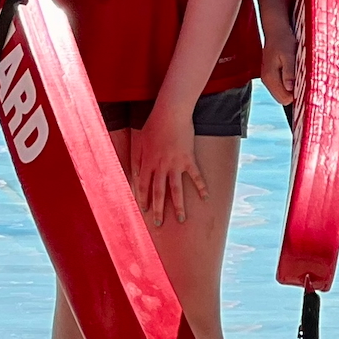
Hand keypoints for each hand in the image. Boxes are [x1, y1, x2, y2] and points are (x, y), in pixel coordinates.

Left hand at [129, 100, 205, 223]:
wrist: (171, 114)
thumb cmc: (153, 126)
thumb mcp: (140, 142)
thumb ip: (137, 160)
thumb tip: (133, 176)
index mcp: (147, 163)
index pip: (143, 186)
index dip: (142, 199)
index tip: (143, 211)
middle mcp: (160, 166)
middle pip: (158, 192)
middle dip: (158, 210)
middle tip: (158, 224)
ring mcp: (175, 164)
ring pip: (176, 189)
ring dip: (178, 206)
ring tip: (181, 219)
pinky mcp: (189, 159)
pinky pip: (195, 176)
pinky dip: (201, 187)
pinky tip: (205, 198)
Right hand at [259, 22, 297, 106]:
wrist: (276, 31)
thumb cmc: (284, 40)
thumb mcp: (289, 55)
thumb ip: (289, 73)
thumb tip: (290, 89)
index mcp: (270, 77)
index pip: (284, 99)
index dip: (296, 96)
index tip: (305, 86)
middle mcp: (267, 80)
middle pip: (282, 98)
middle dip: (294, 93)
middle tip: (303, 79)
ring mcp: (268, 78)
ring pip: (281, 93)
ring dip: (292, 88)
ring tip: (298, 74)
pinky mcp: (270, 75)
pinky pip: (280, 86)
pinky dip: (288, 83)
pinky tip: (293, 73)